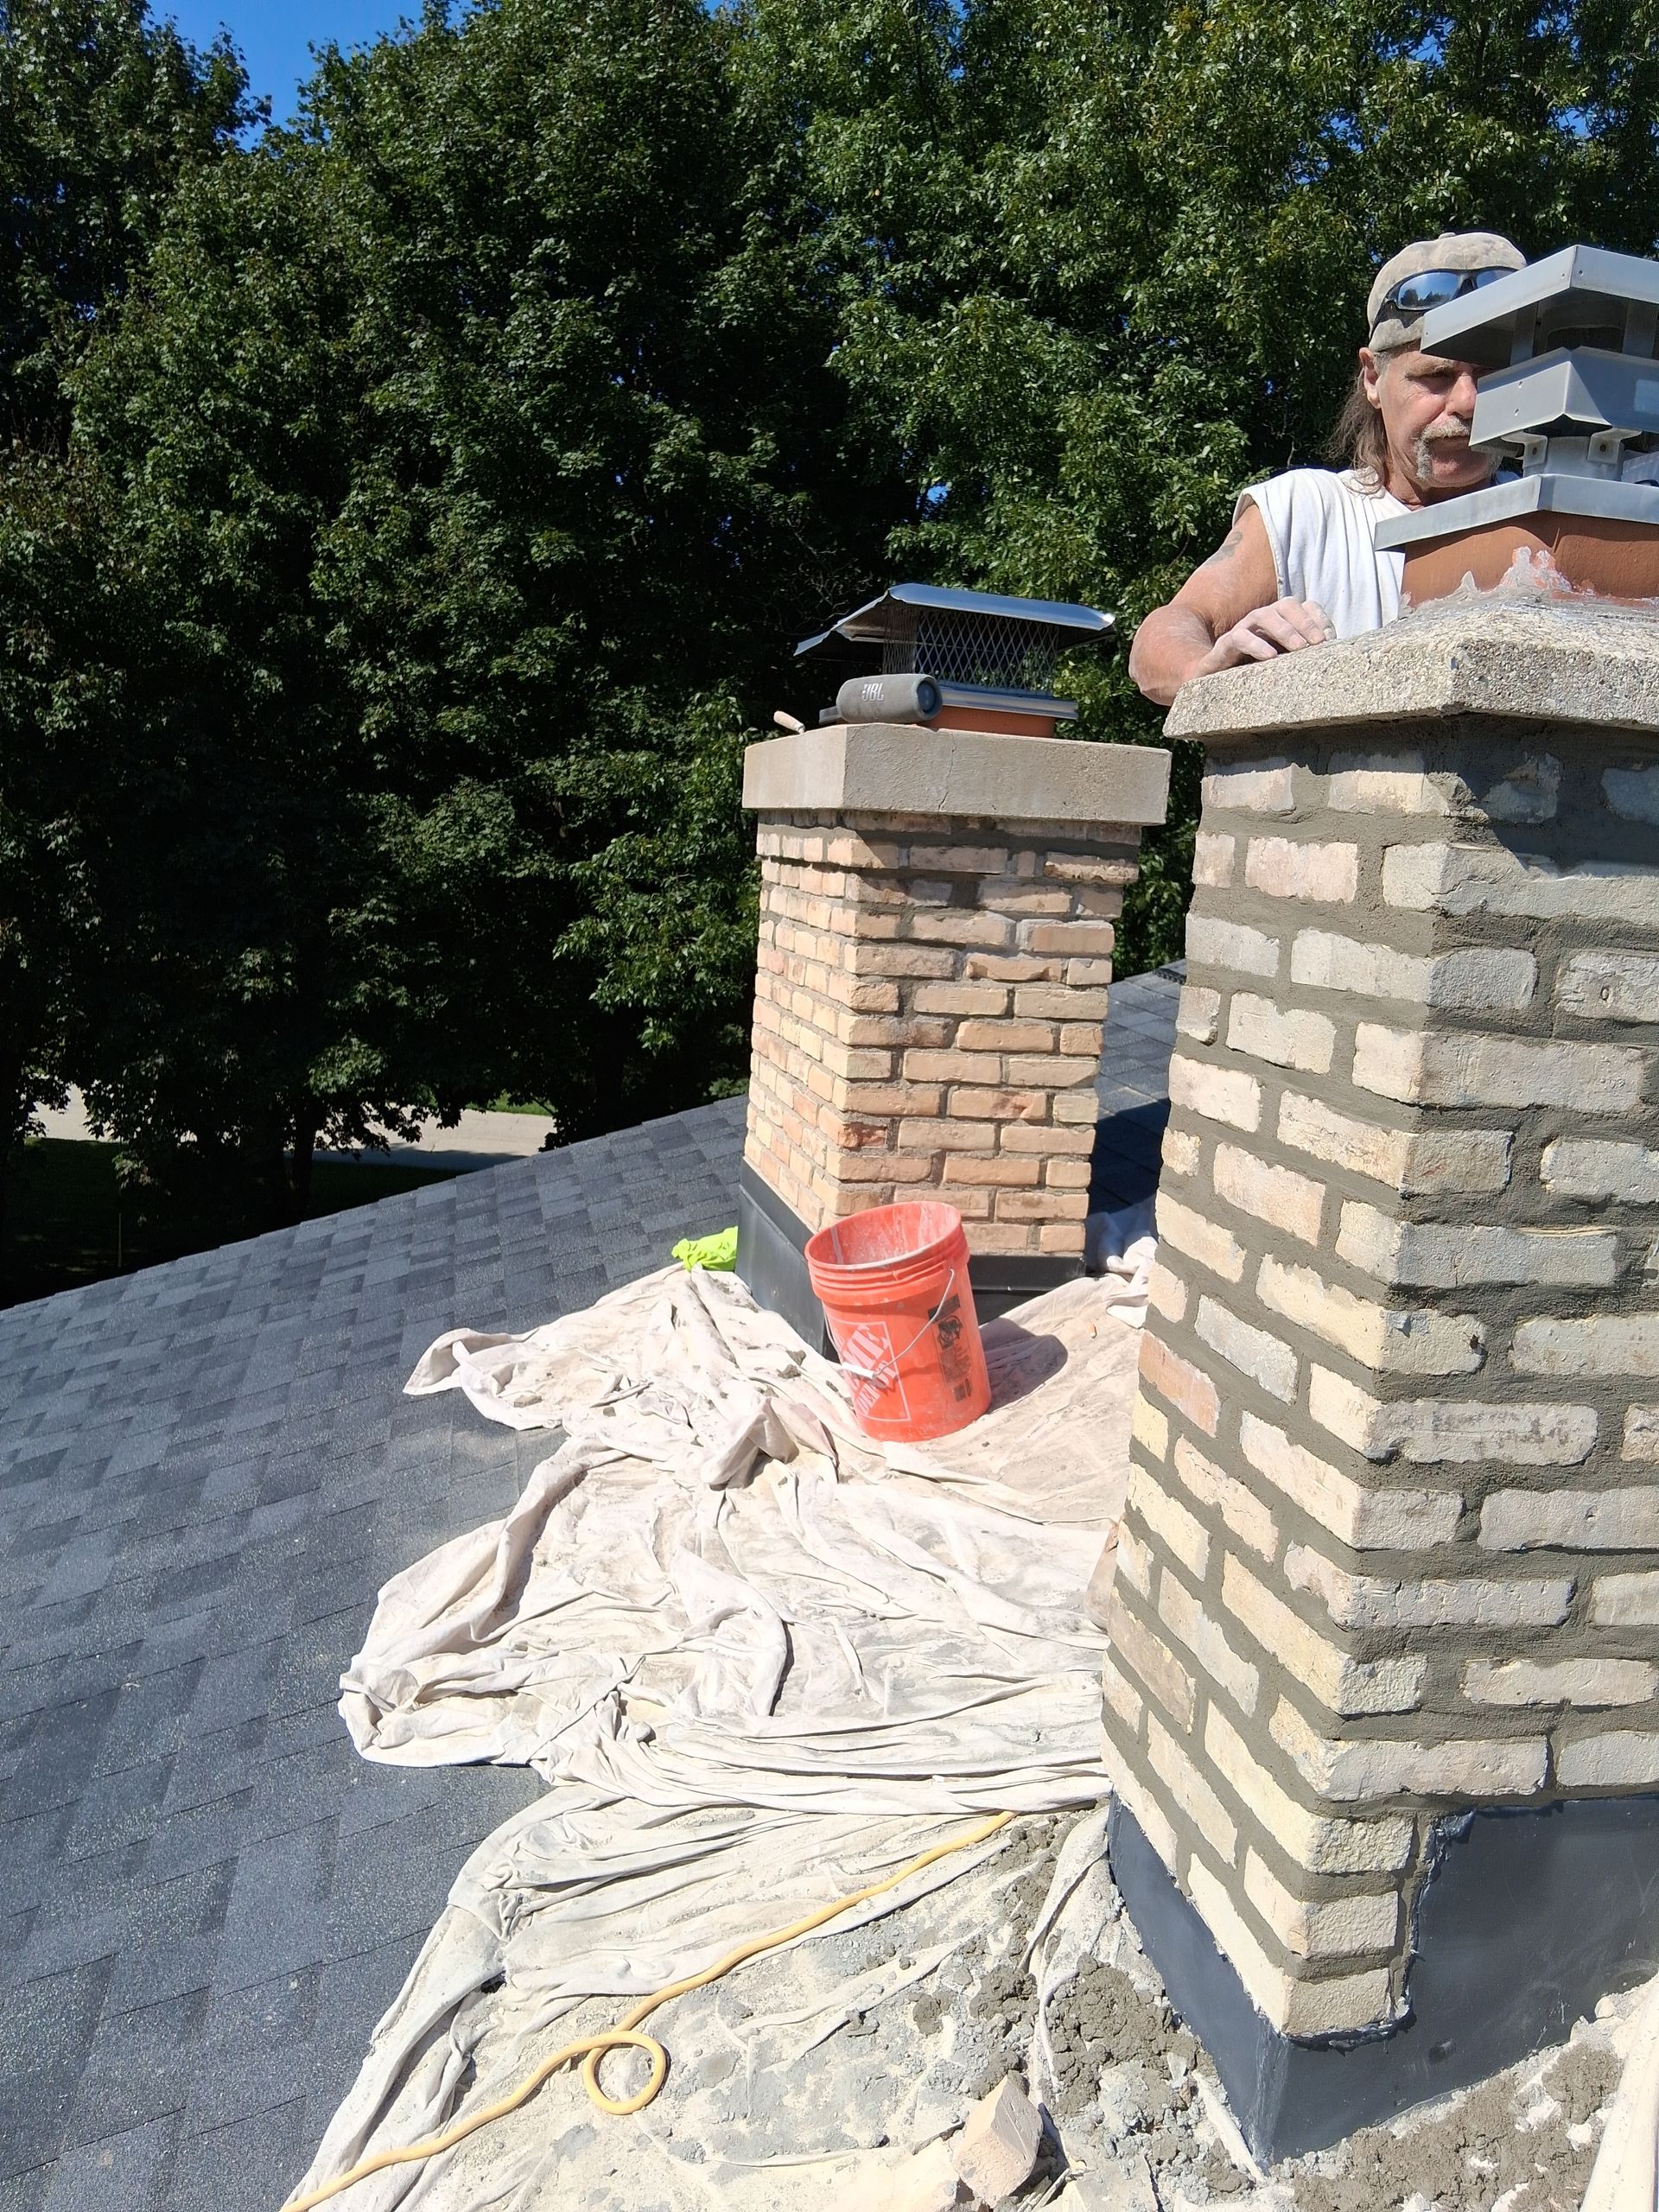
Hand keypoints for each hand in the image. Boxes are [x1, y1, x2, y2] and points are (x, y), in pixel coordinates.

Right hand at [1194, 597, 1332, 676]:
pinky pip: (1238, 637)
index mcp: (1279, 623)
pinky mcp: (1223, 647)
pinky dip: (1256, 644)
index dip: (1319, 618)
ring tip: (1299, 648)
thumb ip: (1304, 658)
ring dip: (1284, 630)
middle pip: (1286, 605)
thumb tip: (1332, 656)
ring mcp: (1242, 631)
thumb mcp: (1284, 668)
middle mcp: (1261, 622)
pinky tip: (1270, 657)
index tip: (1331, 639)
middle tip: (1319, 644)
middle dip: (1305, 622)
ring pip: (1263, 615)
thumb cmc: (1252, 678)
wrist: (1212, 690)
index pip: (1304, 607)